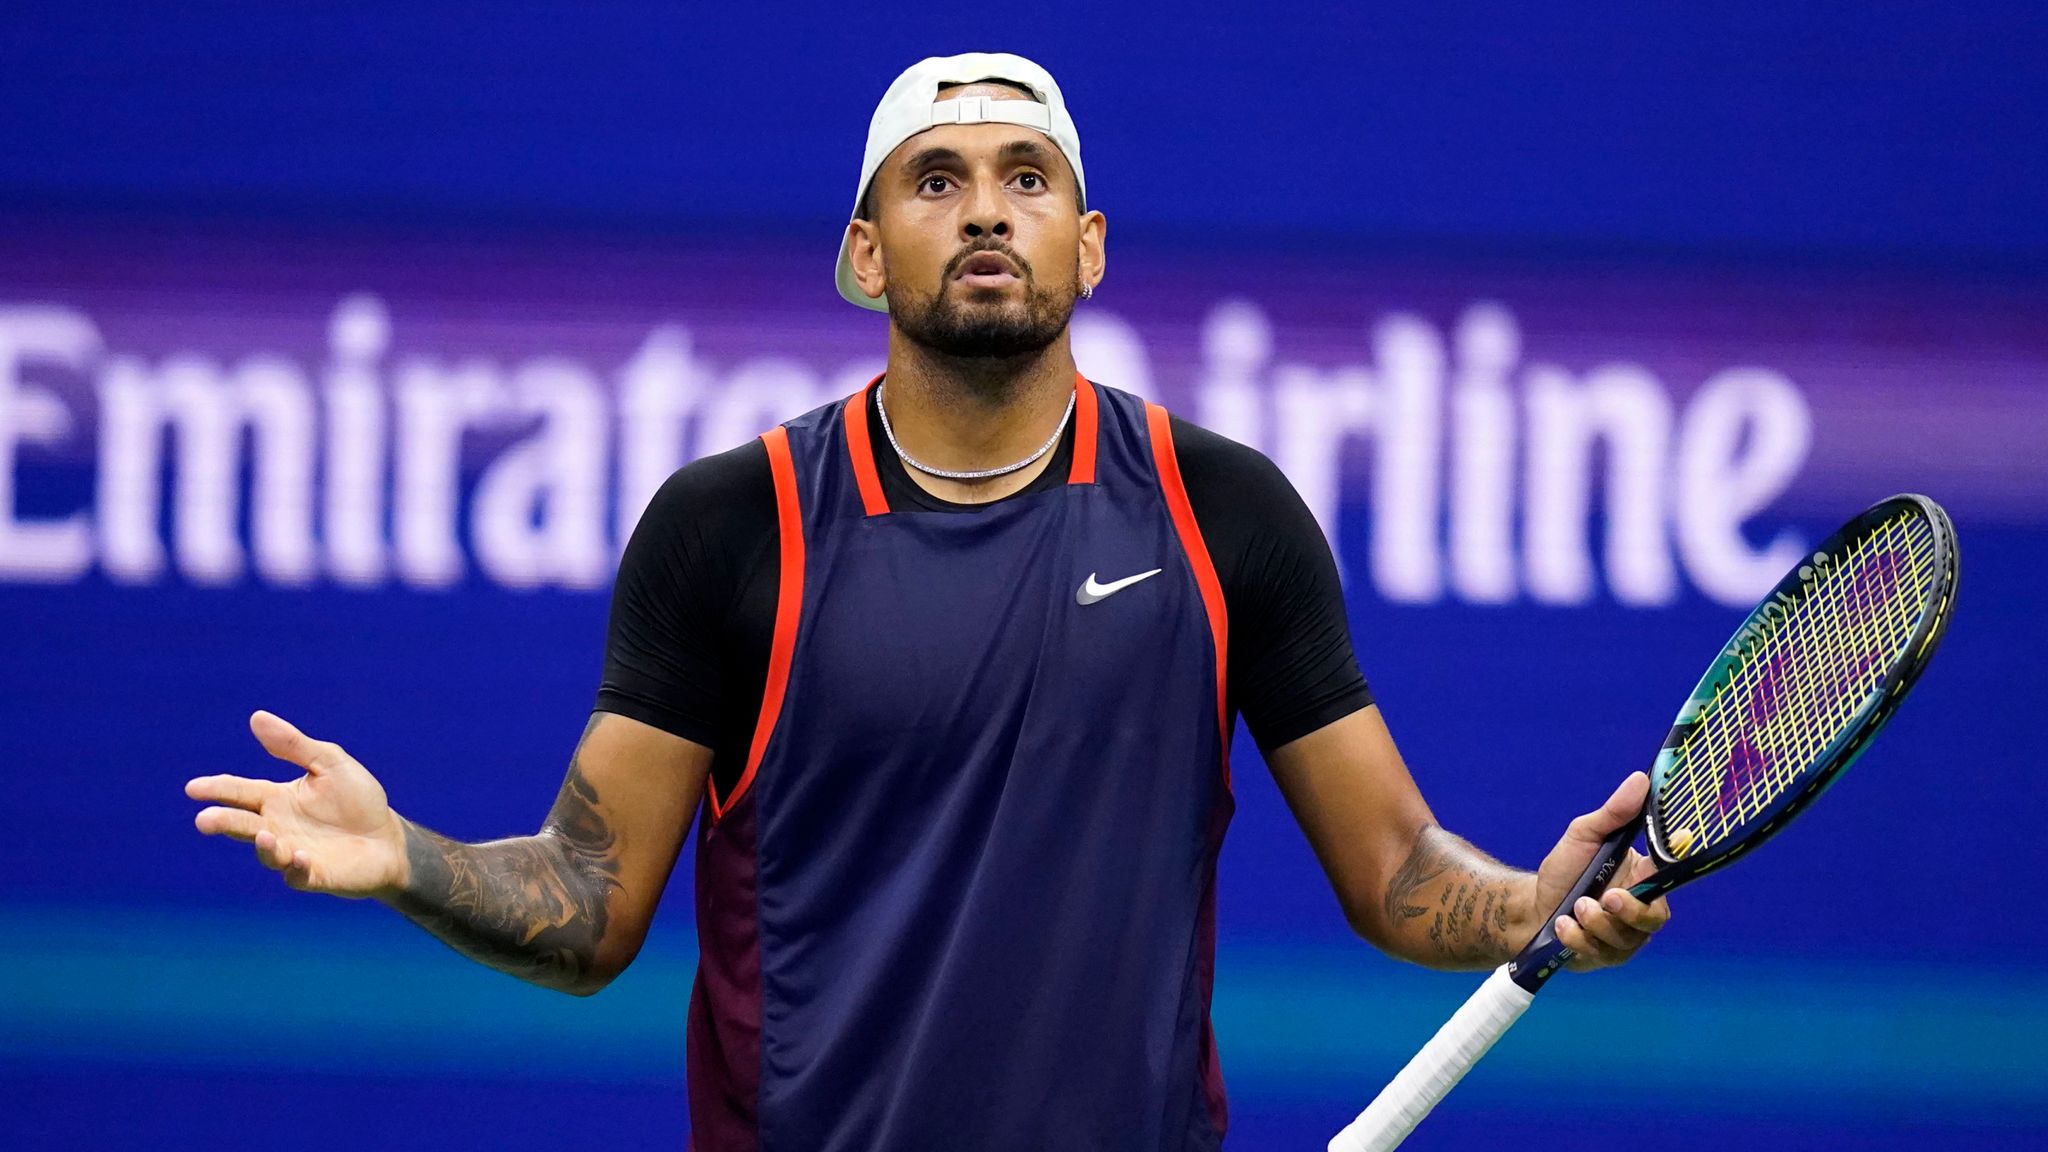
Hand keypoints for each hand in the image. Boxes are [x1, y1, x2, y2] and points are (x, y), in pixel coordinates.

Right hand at [186, 711, 409, 897]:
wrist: (388, 838)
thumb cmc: (358, 800)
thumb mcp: (330, 764)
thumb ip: (294, 746)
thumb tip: (257, 717)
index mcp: (277, 799)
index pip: (240, 792)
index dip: (217, 789)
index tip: (193, 788)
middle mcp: (278, 827)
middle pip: (242, 824)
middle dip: (223, 822)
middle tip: (204, 820)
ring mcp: (292, 853)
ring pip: (266, 852)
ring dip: (263, 846)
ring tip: (264, 835)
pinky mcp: (313, 875)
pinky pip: (296, 875)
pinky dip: (294, 867)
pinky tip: (299, 856)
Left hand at [1532, 771, 1672, 971]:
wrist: (1530, 908)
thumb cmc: (1564, 870)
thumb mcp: (1583, 836)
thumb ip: (1613, 814)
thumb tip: (1640, 779)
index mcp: (1643, 877)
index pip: (1671, 871)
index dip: (1679, 864)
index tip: (1678, 851)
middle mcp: (1642, 909)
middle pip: (1656, 917)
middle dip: (1631, 910)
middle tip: (1608, 897)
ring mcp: (1625, 936)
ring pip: (1626, 938)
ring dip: (1596, 922)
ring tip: (1575, 907)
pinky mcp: (1606, 956)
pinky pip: (1601, 953)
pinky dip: (1578, 938)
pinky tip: (1563, 925)